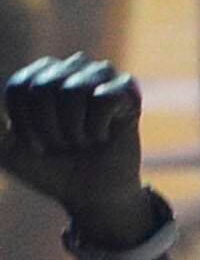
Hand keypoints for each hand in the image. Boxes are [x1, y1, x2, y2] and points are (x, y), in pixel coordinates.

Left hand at [0, 55, 151, 240]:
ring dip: (73, 130)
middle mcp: (72, 67)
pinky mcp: (128, 91)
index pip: (21, 85)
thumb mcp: (7, 149)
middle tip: (61, 145)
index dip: (23, 122)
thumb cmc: (48, 167)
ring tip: (82, 141)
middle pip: (44, 86)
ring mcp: (102, 76)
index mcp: (42, 75)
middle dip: (47, 128)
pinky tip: (103, 136)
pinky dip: (97, 128)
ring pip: (74, 90)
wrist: (89, 192)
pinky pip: (104, 99)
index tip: (35, 144)